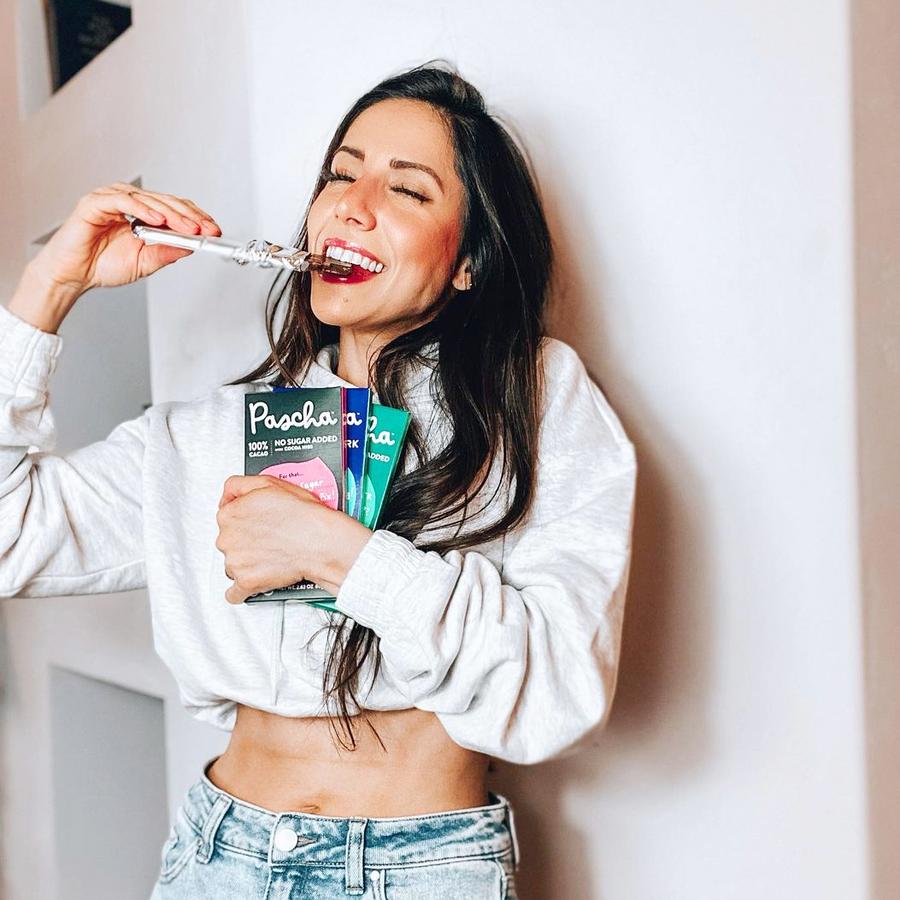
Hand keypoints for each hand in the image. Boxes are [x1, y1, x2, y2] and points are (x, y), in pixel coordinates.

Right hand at [29, 182, 221, 298]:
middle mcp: (130, 203)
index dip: (196, 218)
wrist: (74, 274)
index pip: (175, 209)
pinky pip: (123, 201)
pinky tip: (157, 220)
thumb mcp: (145, 262)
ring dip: (171, 214)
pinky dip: (142, 209)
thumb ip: (167, 252)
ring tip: (188, 227)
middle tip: (206, 229)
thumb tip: (192, 246)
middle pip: (166, 202)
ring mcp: (112, 199)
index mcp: (143, 214)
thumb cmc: (103, 265)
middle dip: (190, 217)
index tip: (213, 230)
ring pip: (149, 200)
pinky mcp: (95, 202)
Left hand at [215, 474, 351, 603]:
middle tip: (268, 540)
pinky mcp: (246, 582)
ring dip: (247, 563)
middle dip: (245, 542)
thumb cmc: (302, 515)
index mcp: (229, 514)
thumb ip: (238, 486)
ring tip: (270, 557)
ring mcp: (235, 562)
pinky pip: (234, 593)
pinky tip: (251, 582)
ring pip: (232, 565)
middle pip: (229, 542)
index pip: (226, 518)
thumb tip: (227, 495)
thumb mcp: (268, 483)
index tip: (256, 524)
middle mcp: (227, 538)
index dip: (244, 520)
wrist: (319, 541)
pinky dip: (241, 590)